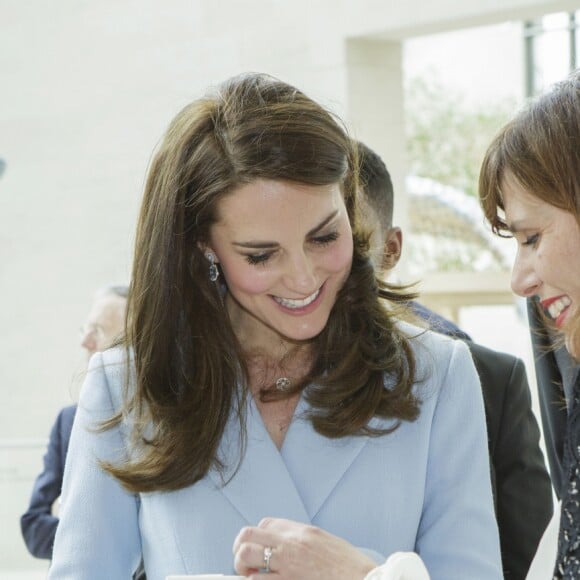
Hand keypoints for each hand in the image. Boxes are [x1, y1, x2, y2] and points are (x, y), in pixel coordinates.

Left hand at [233, 517, 375, 578]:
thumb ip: (303, 540)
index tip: (259, 548)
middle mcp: (291, 544)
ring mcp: (288, 565)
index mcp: (302, 532)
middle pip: (248, 535)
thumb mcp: (326, 542)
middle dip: (240, 548)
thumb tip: (285, 543)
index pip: (265, 524)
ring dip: (242, 567)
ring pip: (246, 556)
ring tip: (249, 575)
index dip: (258, 536)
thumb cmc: (350, 567)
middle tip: (244, 562)